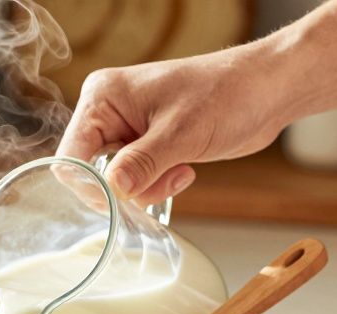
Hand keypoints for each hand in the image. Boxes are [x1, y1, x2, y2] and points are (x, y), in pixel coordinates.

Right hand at [57, 44, 292, 204]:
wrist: (266, 91)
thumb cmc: (227, 95)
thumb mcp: (181, 133)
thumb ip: (141, 164)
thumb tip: (111, 190)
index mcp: (103, 97)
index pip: (71, 155)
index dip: (89, 184)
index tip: (120, 199)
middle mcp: (108, 112)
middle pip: (90, 172)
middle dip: (125, 187)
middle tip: (159, 179)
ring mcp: (126, 130)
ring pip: (115, 182)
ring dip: (146, 188)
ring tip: (179, 168)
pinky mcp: (145, 146)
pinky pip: (136, 181)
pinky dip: (157, 184)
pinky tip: (183, 168)